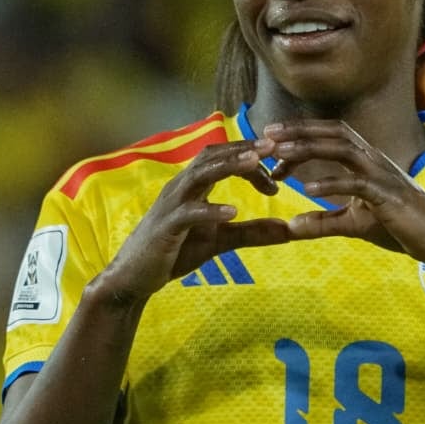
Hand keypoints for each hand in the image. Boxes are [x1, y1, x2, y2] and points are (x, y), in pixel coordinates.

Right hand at [97, 139, 290, 304]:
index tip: (278, 164)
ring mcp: (171, 206)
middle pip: (211, 156)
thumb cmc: (175, 252)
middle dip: (242, 149)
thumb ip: (252, 233)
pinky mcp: (165, 228)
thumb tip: (289, 230)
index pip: (223, 158)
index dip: (250, 157)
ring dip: (228, 167)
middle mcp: (181, 188)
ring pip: (199, 176)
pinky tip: (233, 212)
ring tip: (254, 164)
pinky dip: (210, 210)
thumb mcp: (220, 241)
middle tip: (273, 146)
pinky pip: (188, 213)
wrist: (134, 277)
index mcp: (194, 186)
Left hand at [263, 120, 424, 267]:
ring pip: (343, 149)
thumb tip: (291, 226)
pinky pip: (357, 184)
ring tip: (279, 156)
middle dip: (298, 132)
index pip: (330, 136)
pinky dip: (332, 184)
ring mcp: (383, 176)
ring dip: (309, 149)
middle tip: (264, 137)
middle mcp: (374, 161)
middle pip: (333, 133)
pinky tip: (307, 190)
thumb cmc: (401, 229)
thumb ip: (323, 223)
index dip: (300, 133)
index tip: (269, 140)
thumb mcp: (353, 224)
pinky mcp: (389, 197)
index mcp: (366, 162)